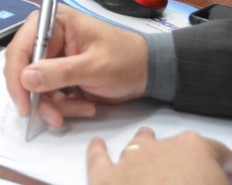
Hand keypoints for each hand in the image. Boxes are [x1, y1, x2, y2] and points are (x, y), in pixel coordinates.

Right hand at [4, 4, 147, 126]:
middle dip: (39, 97)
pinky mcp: (57, 75)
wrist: (149, 72)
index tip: (25, 105)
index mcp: (52, 22)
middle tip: (55, 116)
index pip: (20, 48)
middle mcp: (46, 38)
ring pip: (34, 88)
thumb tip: (26, 78)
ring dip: (55, 105)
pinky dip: (63, 106)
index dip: (17, 77)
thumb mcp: (95, 66)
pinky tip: (86, 106)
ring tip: (82, 109)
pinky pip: (47, 96)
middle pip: (23, 71)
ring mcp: (51, 58)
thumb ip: (60, 72)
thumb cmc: (127, 59)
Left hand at [88, 127, 231, 183]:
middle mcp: (160, 148)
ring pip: (138, 145)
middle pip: (175, 147)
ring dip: (143, 143)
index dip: (220, 166)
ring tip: (146, 136)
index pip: (215, 152)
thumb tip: (216, 178)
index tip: (222, 175)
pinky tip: (97, 143)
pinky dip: (97, 150)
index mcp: (195, 150)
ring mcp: (131, 160)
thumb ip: (218, 180)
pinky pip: (98, 159)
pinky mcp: (105, 176)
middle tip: (188, 175)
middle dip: (182, 159)